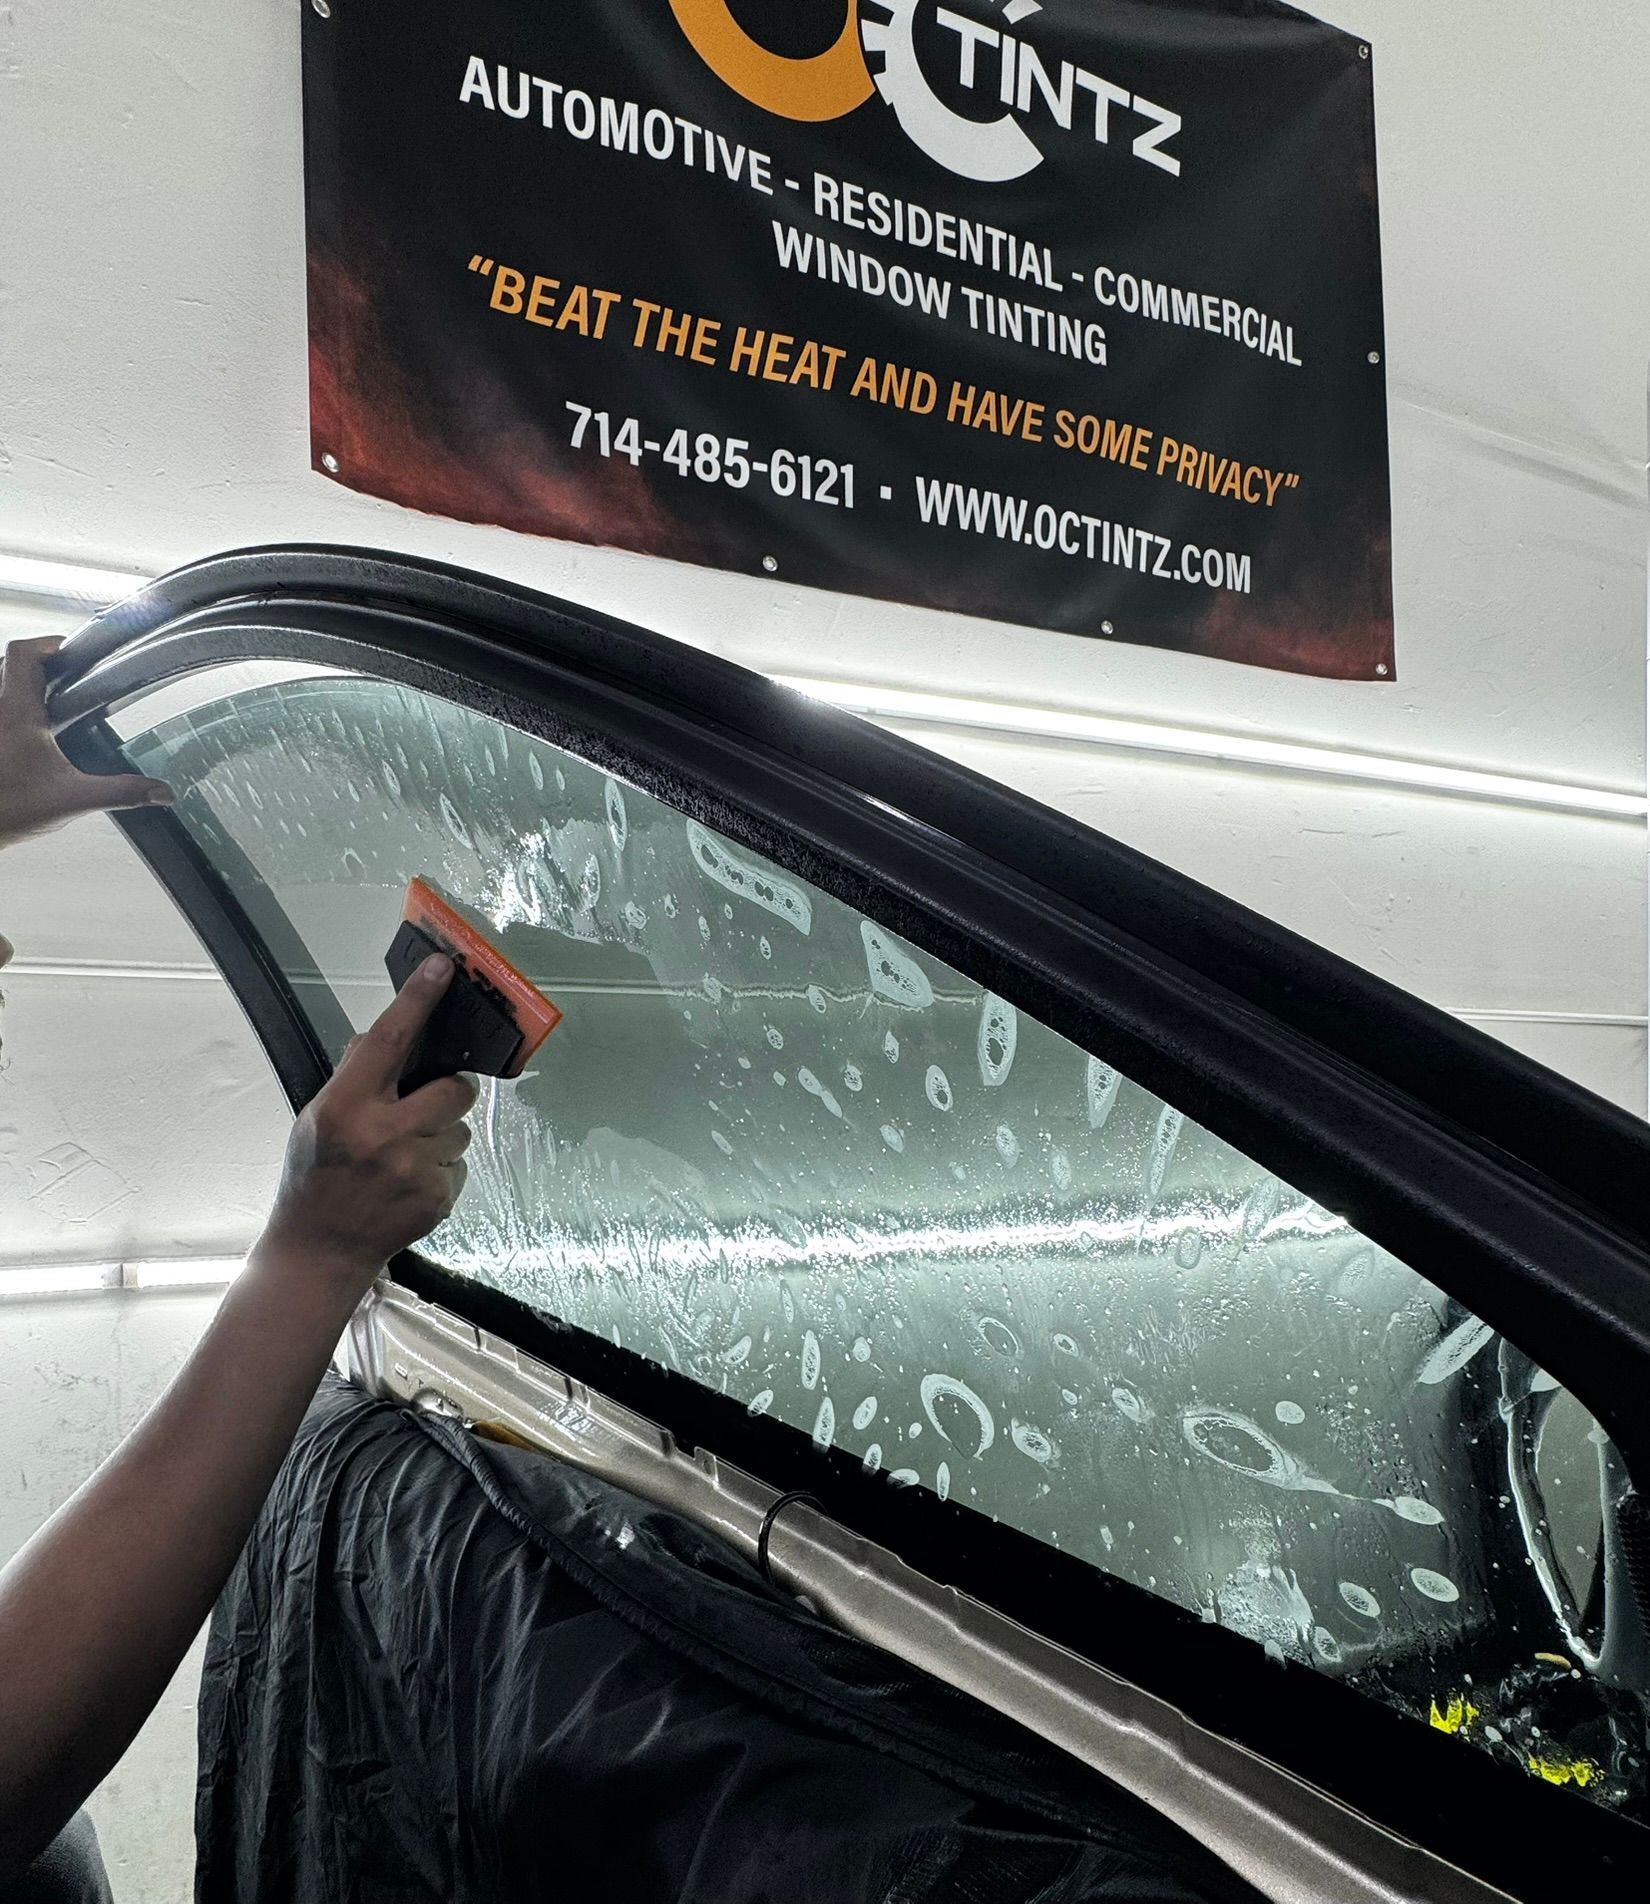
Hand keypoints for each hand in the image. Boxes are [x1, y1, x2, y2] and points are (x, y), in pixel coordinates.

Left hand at [0, 635, 173, 851]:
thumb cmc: (8, 810)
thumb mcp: (72, 799)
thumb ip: (120, 792)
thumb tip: (159, 791)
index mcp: (17, 712)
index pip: (25, 653)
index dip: (48, 644)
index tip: (72, 651)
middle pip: (11, 662)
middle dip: (41, 661)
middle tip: (69, 673)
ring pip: (1, 682)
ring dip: (23, 682)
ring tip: (52, 698)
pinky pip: (0, 707)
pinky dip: (14, 705)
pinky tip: (33, 730)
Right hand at [256, 955, 477, 1290]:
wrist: (319, 1251)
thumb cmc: (313, 1182)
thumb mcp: (315, 1120)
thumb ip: (351, 1077)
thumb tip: (378, 1035)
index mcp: (345, 1108)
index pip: (387, 1040)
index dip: (417, 1000)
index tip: (441, 968)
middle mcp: (382, 1135)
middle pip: (452, 1088)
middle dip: (447, 1093)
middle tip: (424, 1107)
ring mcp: (413, 1169)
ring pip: (460, 1130)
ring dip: (440, 1138)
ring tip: (404, 1158)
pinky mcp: (437, 1198)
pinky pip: (460, 1166)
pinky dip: (440, 1172)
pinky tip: (409, 1185)